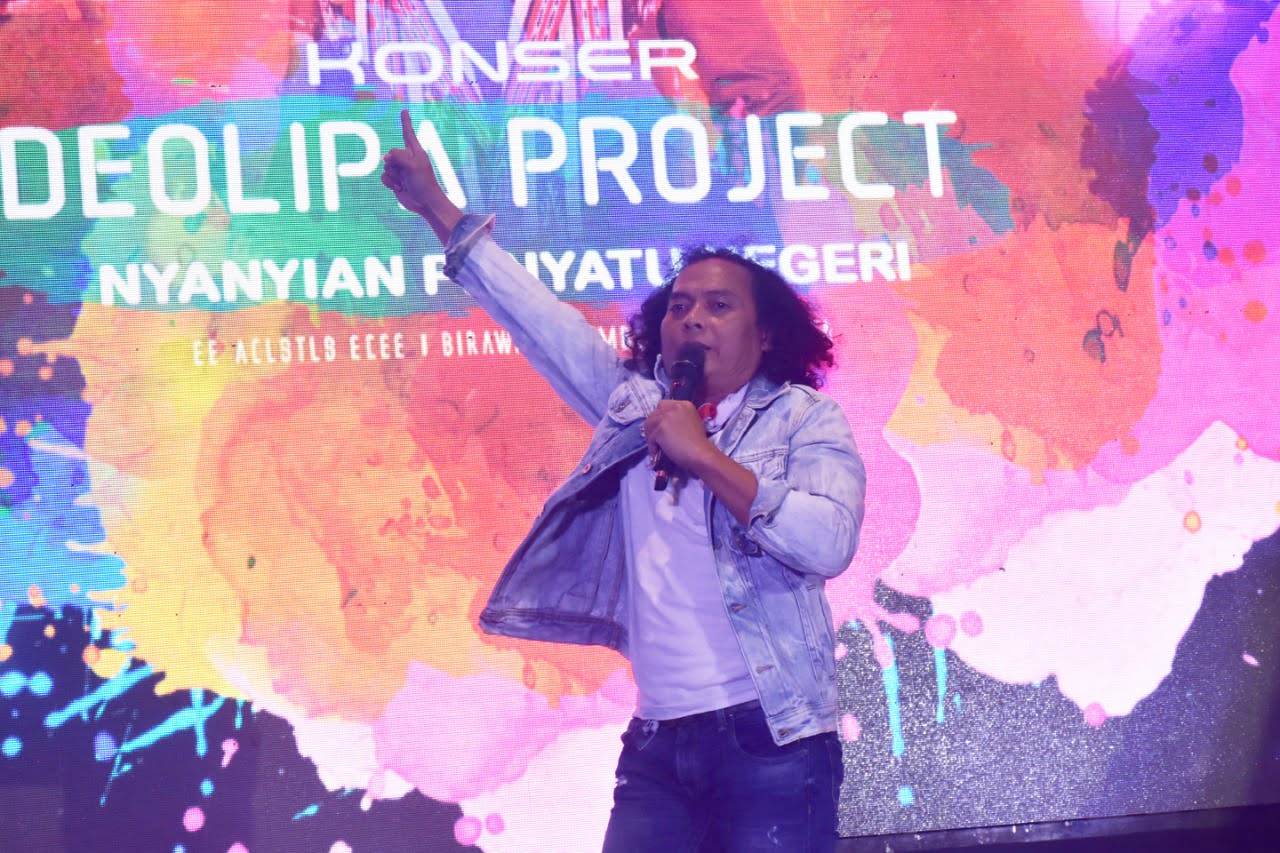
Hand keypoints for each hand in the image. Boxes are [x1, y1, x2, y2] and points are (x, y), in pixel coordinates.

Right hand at [381, 109, 459, 238]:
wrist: (426, 203)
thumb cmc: (424, 183)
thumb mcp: (413, 165)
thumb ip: (398, 156)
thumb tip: (386, 157)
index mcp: (416, 152)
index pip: (408, 133)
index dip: (405, 122)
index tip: (404, 110)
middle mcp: (407, 159)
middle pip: (391, 154)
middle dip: (394, 164)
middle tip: (406, 173)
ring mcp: (401, 170)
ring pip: (386, 167)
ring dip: (393, 176)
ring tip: (405, 182)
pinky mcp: (395, 181)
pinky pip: (384, 177)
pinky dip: (389, 183)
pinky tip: (399, 188)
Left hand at [643, 400, 714, 472]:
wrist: (701, 453)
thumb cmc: (699, 442)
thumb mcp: (692, 421)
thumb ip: (679, 418)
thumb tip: (665, 423)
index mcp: (684, 404)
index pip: (662, 405)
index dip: (659, 416)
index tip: (660, 426)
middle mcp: (674, 407)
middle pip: (653, 414)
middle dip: (653, 426)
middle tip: (655, 437)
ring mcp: (666, 417)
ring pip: (648, 424)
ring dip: (650, 436)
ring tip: (655, 445)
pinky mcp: (661, 429)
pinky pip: (650, 438)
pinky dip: (652, 447)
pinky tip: (656, 452)